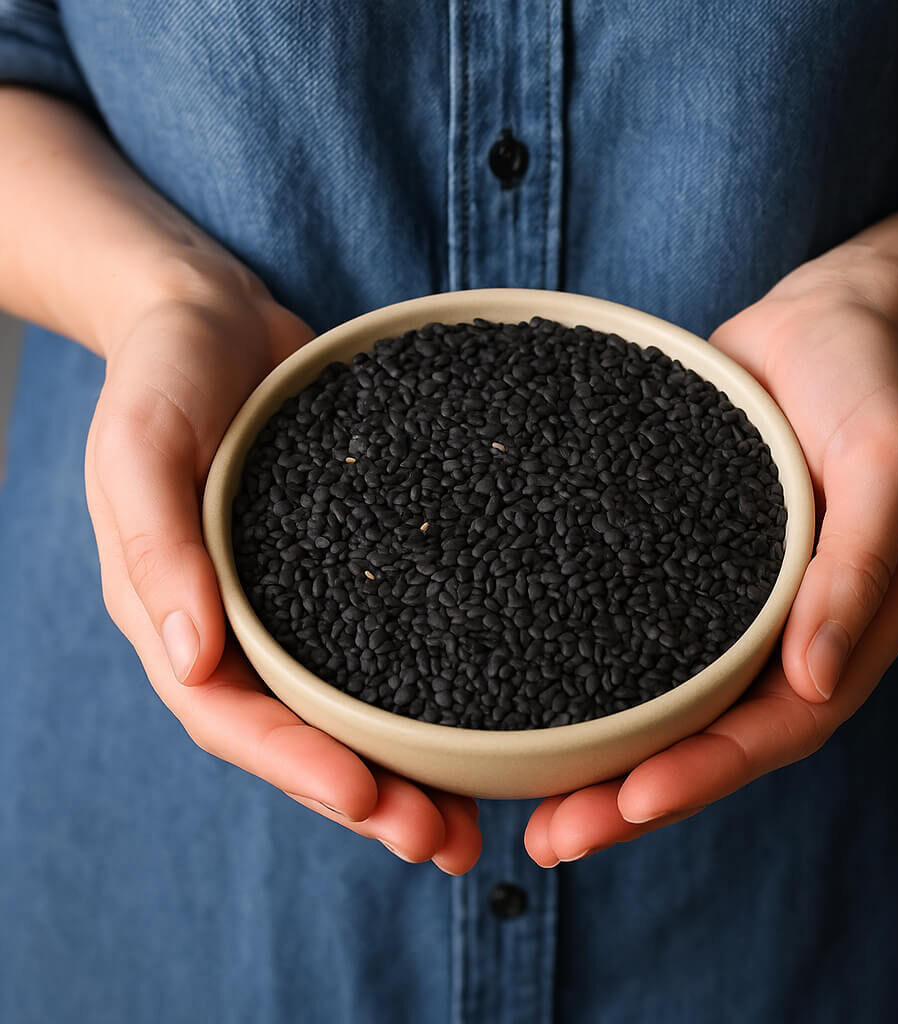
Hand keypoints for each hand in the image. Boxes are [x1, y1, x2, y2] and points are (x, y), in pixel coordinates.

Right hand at [84, 261, 480, 872]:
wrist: (213, 316)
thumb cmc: (165, 372)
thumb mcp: (140, 443)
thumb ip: (156, 544)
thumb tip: (192, 657)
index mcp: (177, 613)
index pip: (232, 717)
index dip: (295, 767)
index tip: (369, 801)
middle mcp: (237, 626)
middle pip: (297, 737)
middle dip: (364, 797)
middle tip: (439, 842)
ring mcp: (294, 605)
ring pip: (345, 711)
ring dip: (402, 771)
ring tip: (469, 822)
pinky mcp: (346, 572)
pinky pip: (381, 647)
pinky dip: (422, 697)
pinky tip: (476, 725)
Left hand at [524, 253, 897, 865]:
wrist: (825, 321)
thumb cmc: (866, 380)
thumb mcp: (886, 461)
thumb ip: (860, 565)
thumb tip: (818, 678)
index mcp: (845, 625)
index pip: (777, 728)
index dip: (707, 774)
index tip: (628, 805)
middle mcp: (785, 631)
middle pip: (712, 739)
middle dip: (636, 797)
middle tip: (552, 839)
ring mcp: (732, 606)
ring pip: (672, 707)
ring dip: (608, 761)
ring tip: (531, 804)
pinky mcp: (683, 567)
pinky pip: (642, 641)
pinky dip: (596, 684)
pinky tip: (536, 702)